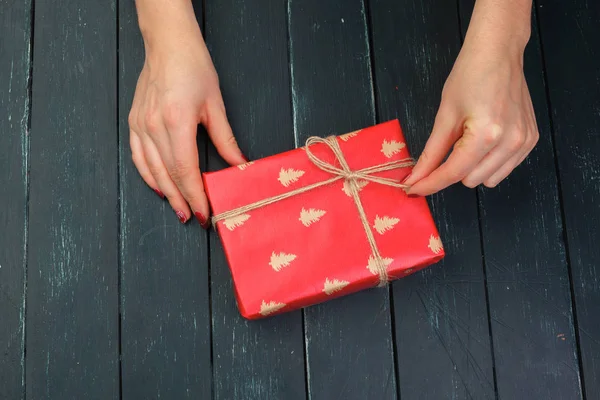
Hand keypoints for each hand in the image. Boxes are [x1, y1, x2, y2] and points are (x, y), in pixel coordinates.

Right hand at [129, 1, 244, 226]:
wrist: (168, 45)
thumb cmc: (194, 68)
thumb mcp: (216, 106)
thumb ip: (226, 140)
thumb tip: (239, 165)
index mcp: (176, 121)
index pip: (185, 170)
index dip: (195, 195)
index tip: (204, 212)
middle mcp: (153, 126)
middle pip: (168, 174)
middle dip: (182, 200)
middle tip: (194, 218)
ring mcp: (140, 125)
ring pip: (151, 170)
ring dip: (165, 193)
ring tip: (179, 209)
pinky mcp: (134, 122)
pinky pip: (138, 157)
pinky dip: (148, 176)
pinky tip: (159, 187)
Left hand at [405, 1, 537, 195]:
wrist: (499, 53)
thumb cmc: (470, 76)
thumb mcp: (445, 116)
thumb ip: (431, 152)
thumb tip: (416, 177)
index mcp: (485, 135)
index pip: (452, 173)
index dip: (429, 183)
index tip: (412, 190)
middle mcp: (509, 142)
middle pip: (469, 180)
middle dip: (453, 169)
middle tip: (451, 142)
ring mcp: (523, 143)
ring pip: (488, 180)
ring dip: (472, 168)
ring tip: (470, 138)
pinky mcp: (530, 140)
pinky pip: (505, 169)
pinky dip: (489, 162)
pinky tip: (484, 140)